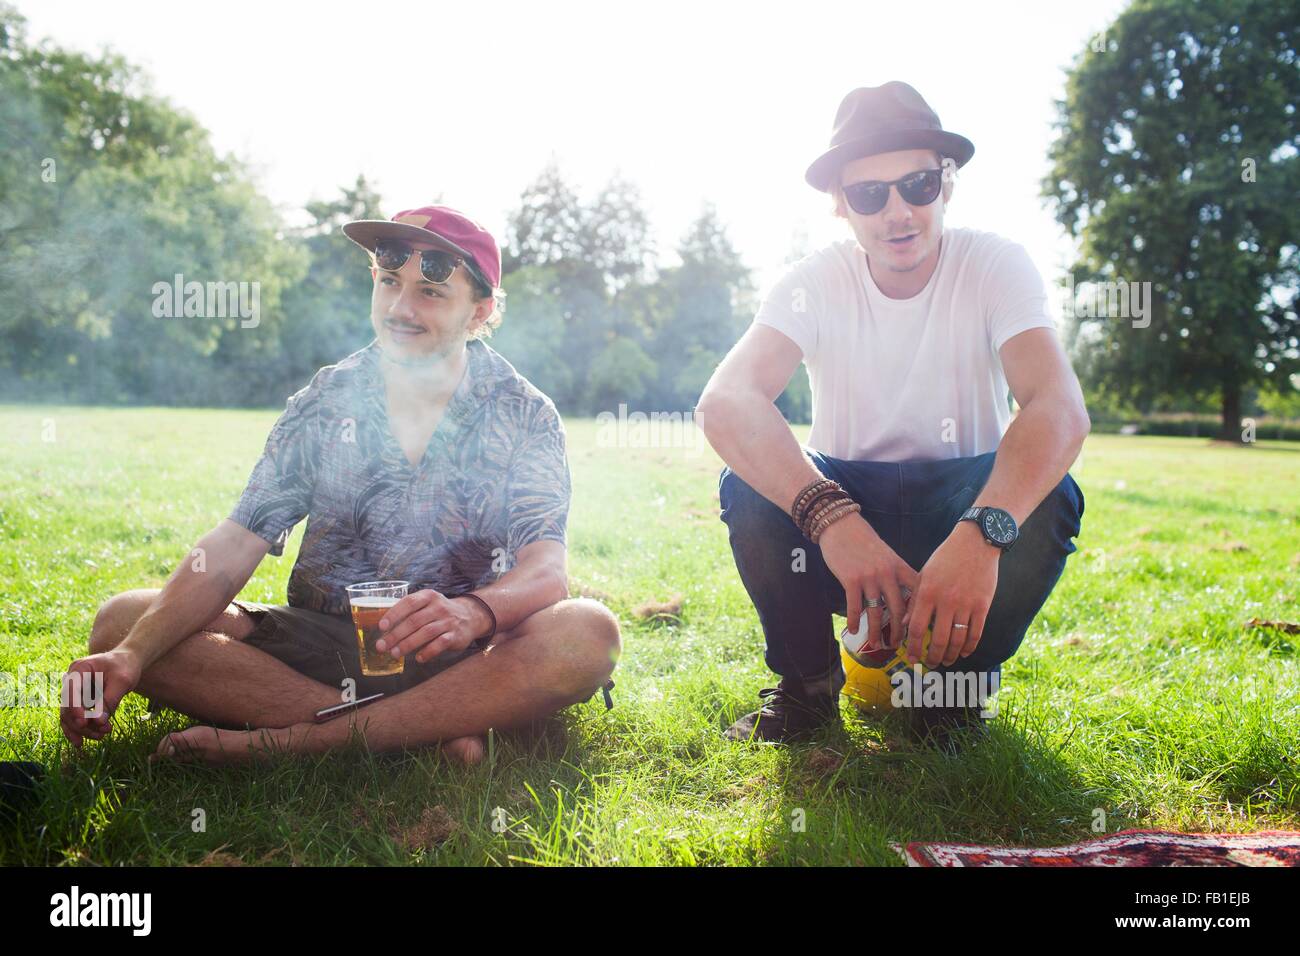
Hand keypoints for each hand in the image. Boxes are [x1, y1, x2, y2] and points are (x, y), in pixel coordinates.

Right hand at [60, 649, 140, 748]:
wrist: (128, 662)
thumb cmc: (125, 667)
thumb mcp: (122, 681)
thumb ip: (110, 700)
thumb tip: (98, 723)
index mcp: (79, 669)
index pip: (71, 691)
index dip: (75, 708)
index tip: (84, 723)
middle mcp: (72, 681)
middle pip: (67, 707)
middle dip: (81, 724)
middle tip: (100, 734)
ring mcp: (74, 692)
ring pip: (70, 716)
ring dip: (83, 729)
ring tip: (101, 736)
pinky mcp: (80, 701)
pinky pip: (77, 717)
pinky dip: (84, 728)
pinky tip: (92, 738)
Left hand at [374, 589, 492, 663]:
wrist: (471, 616)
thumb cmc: (440, 612)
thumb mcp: (427, 603)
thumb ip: (409, 611)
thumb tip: (384, 629)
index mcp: (429, 596)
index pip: (409, 602)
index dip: (394, 614)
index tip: (382, 626)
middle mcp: (439, 607)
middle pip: (414, 621)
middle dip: (396, 634)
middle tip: (382, 646)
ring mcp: (448, 621)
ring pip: (426, 633)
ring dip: (408, 644)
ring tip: (395, 653)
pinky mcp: (455, 635)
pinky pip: (440, 644)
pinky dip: (428, 652)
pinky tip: (418, 658)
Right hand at [818, 514, 919, 652]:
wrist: (841, 525)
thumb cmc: (863, 540)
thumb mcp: (887, 554)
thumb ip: (896, 573)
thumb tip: (904, 596)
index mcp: (899, 566)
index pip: (917, 593)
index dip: (920, 613)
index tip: (920, 629)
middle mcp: (887, 573)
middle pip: (899, 609)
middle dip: (899, 631)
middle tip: (897, 644)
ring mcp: (869, 577)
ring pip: (877, 612)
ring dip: (876, 631)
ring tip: (875, 644)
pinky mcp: (851, 580)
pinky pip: (855, 606)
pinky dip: (854, 621)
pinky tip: (854, 630)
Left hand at [901, 522, 998, 666]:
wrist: (975, 543)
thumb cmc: (946, 558)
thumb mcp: (924, 575)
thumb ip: (914, 600)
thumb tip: (903, 625)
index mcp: (927, 593)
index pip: (915, 628)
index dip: (913, 647)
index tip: (911, 658)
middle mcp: (946, 601)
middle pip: (937, 639)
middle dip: (932, 657)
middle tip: (930, 664)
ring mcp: (966, 604)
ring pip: (957, 640)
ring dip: (950, 655)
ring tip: (945, 661)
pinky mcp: (983, 605)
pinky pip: (976, 633)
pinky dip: (969, 647)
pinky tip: (964, 652)